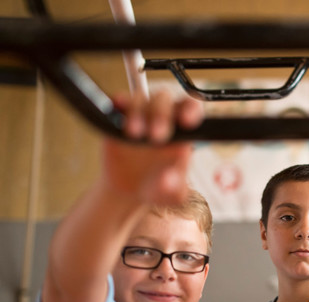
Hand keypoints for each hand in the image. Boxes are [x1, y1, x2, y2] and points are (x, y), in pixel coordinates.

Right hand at [101, 90, 203, 205]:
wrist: (130, 190)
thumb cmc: (159, 188)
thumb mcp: (171, 195)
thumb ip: (174, 189)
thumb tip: (167, 181)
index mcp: (183, 131)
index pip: (191, 109)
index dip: (190, 110)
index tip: (187, 122)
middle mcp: (162, 118)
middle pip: (165, 100)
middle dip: (162, 114)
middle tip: (157, 137)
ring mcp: (140, 116)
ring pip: (141, 99)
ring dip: (138, 111)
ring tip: (135, 134)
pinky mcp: (118, 119)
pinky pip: (119, 103)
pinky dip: (119, 103)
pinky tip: (119, 109)